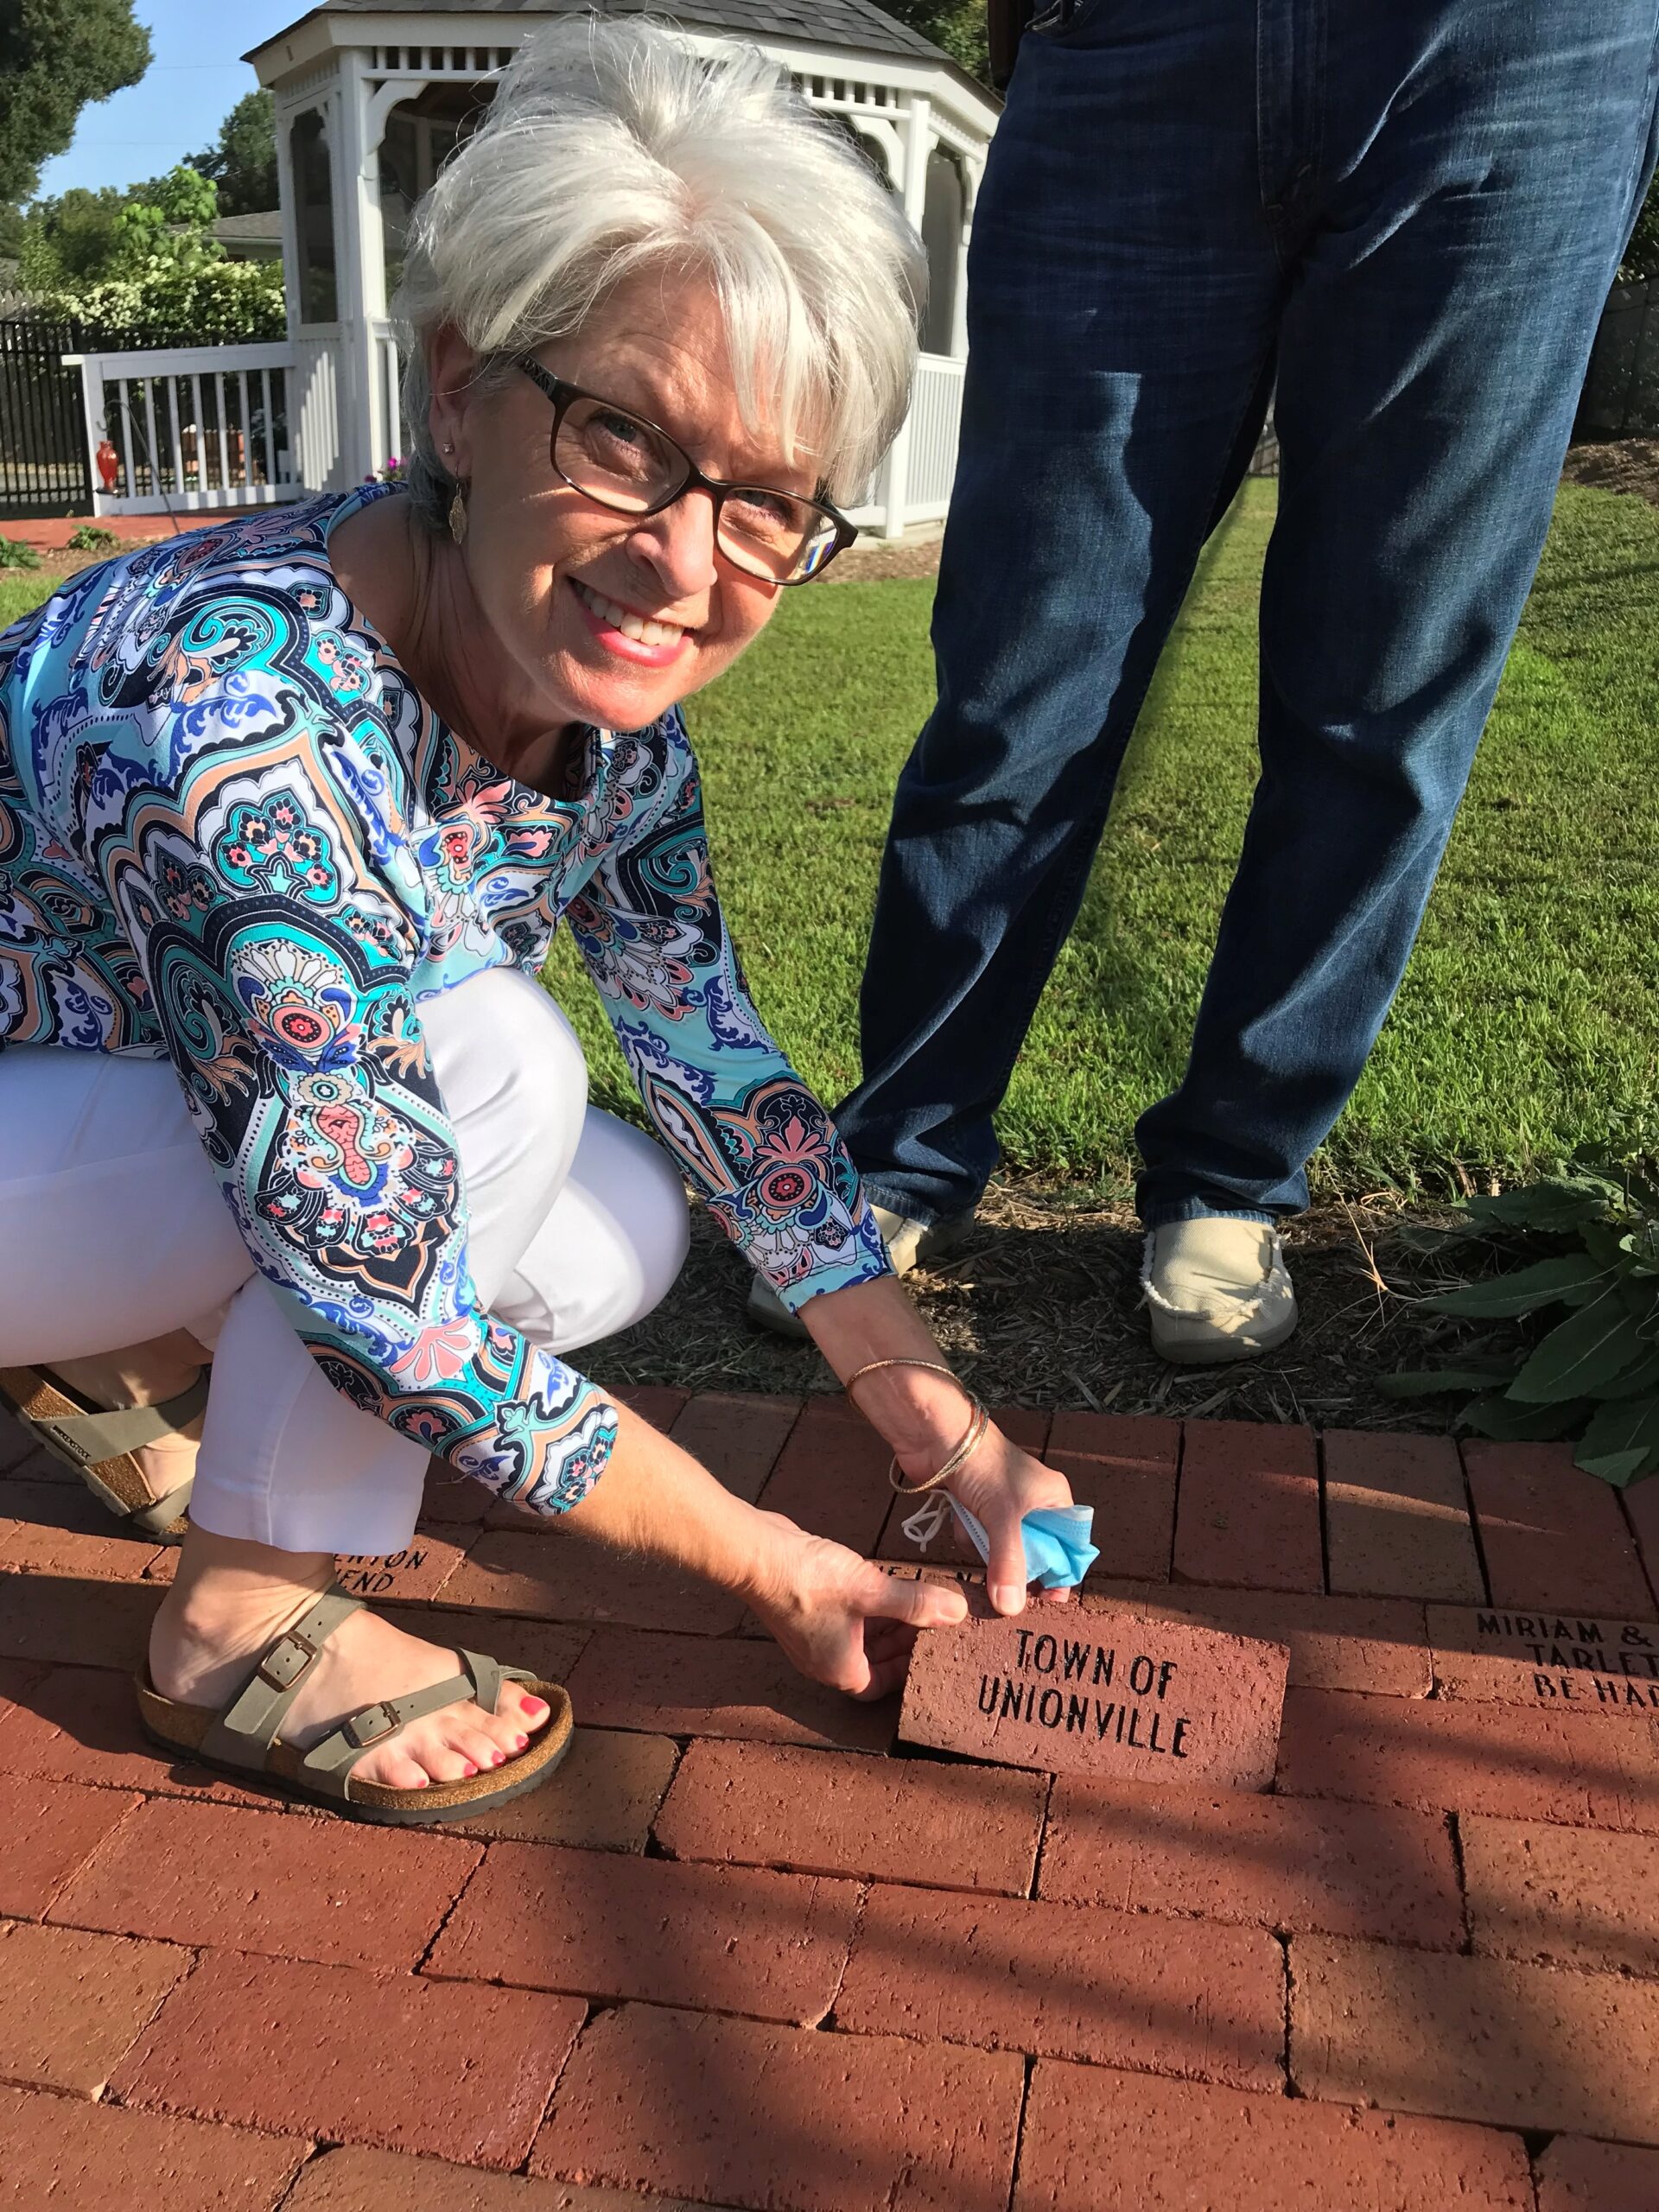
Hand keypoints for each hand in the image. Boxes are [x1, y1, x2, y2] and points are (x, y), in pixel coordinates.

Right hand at [746, 1512, 968, 1699]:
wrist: (757, 1554)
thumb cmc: (810, 1582)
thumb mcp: (872, 1592)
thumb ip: (916, 1603)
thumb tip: (958, 1611)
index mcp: (840, 1670)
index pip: (882, 1687)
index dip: (909, 1672)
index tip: (933, 1647)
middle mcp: (823, 1659)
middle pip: (874, 1662)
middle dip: (903, 1643)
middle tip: (933, 1620)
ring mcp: (813, 1633)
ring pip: (860, 1636)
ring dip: (887, 1622)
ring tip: (916, 1600)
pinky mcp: (807, 1608)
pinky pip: (845, 1617)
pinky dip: (868, 1607)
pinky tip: (885, 1583)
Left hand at [936, 1429, 1077, 1618]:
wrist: (937, 1435)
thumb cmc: (982, 1465)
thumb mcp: (1002, 1516)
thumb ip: (1009, 1562)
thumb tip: (1011, 1609)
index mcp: (1054, 1499)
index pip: (1069, 1546)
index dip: (1060, 1573)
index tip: (1047, 1600)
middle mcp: (1034, 1504)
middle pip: (1035, 1552)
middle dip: (1015, 1564)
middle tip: (1004, 1581)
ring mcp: (1003, 1506)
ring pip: (1002, 1548)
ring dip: (985, 1547)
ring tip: (976, 1531)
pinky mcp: (976, 1508)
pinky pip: (979, 1538)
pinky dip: (968, 1535)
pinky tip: (959, 1520)